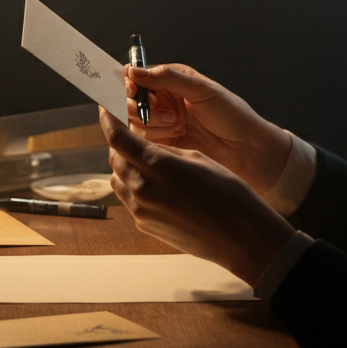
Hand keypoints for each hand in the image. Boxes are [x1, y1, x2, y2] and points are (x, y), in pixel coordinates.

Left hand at [101, 107, 295, 284]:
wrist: (241, 237)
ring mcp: (142, 211)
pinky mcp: (145, 226)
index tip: (105, 109)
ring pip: (118, 180)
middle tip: (129, 134)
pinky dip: (133, 187)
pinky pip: (129, 200)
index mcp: (157, 165)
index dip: (108, 120)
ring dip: (124, 166)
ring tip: (143, 159)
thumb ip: (167, 151)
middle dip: (118, 143)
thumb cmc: (228, 194)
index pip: (118, 138)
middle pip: (115, 158)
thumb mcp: (198, 159)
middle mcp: (143, 188)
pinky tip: (154, 184)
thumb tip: (148, 147)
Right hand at [123, 62, 291, 193]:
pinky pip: (143, 141)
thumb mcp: (201, 89)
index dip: (131, 83)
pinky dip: (155, 138)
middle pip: (130, 100)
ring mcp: (162, 123)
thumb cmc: (230, 113)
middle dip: (142, 107)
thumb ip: (167, 78)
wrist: (246, 148)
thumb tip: (134, 70)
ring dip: (153, 124)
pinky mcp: (163, 145)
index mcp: (172, 81)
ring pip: (135, 122)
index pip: (138, 77)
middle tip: (167, 113)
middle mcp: (163, 101)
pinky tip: (177, 135)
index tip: (134, 90)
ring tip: (178, 125)